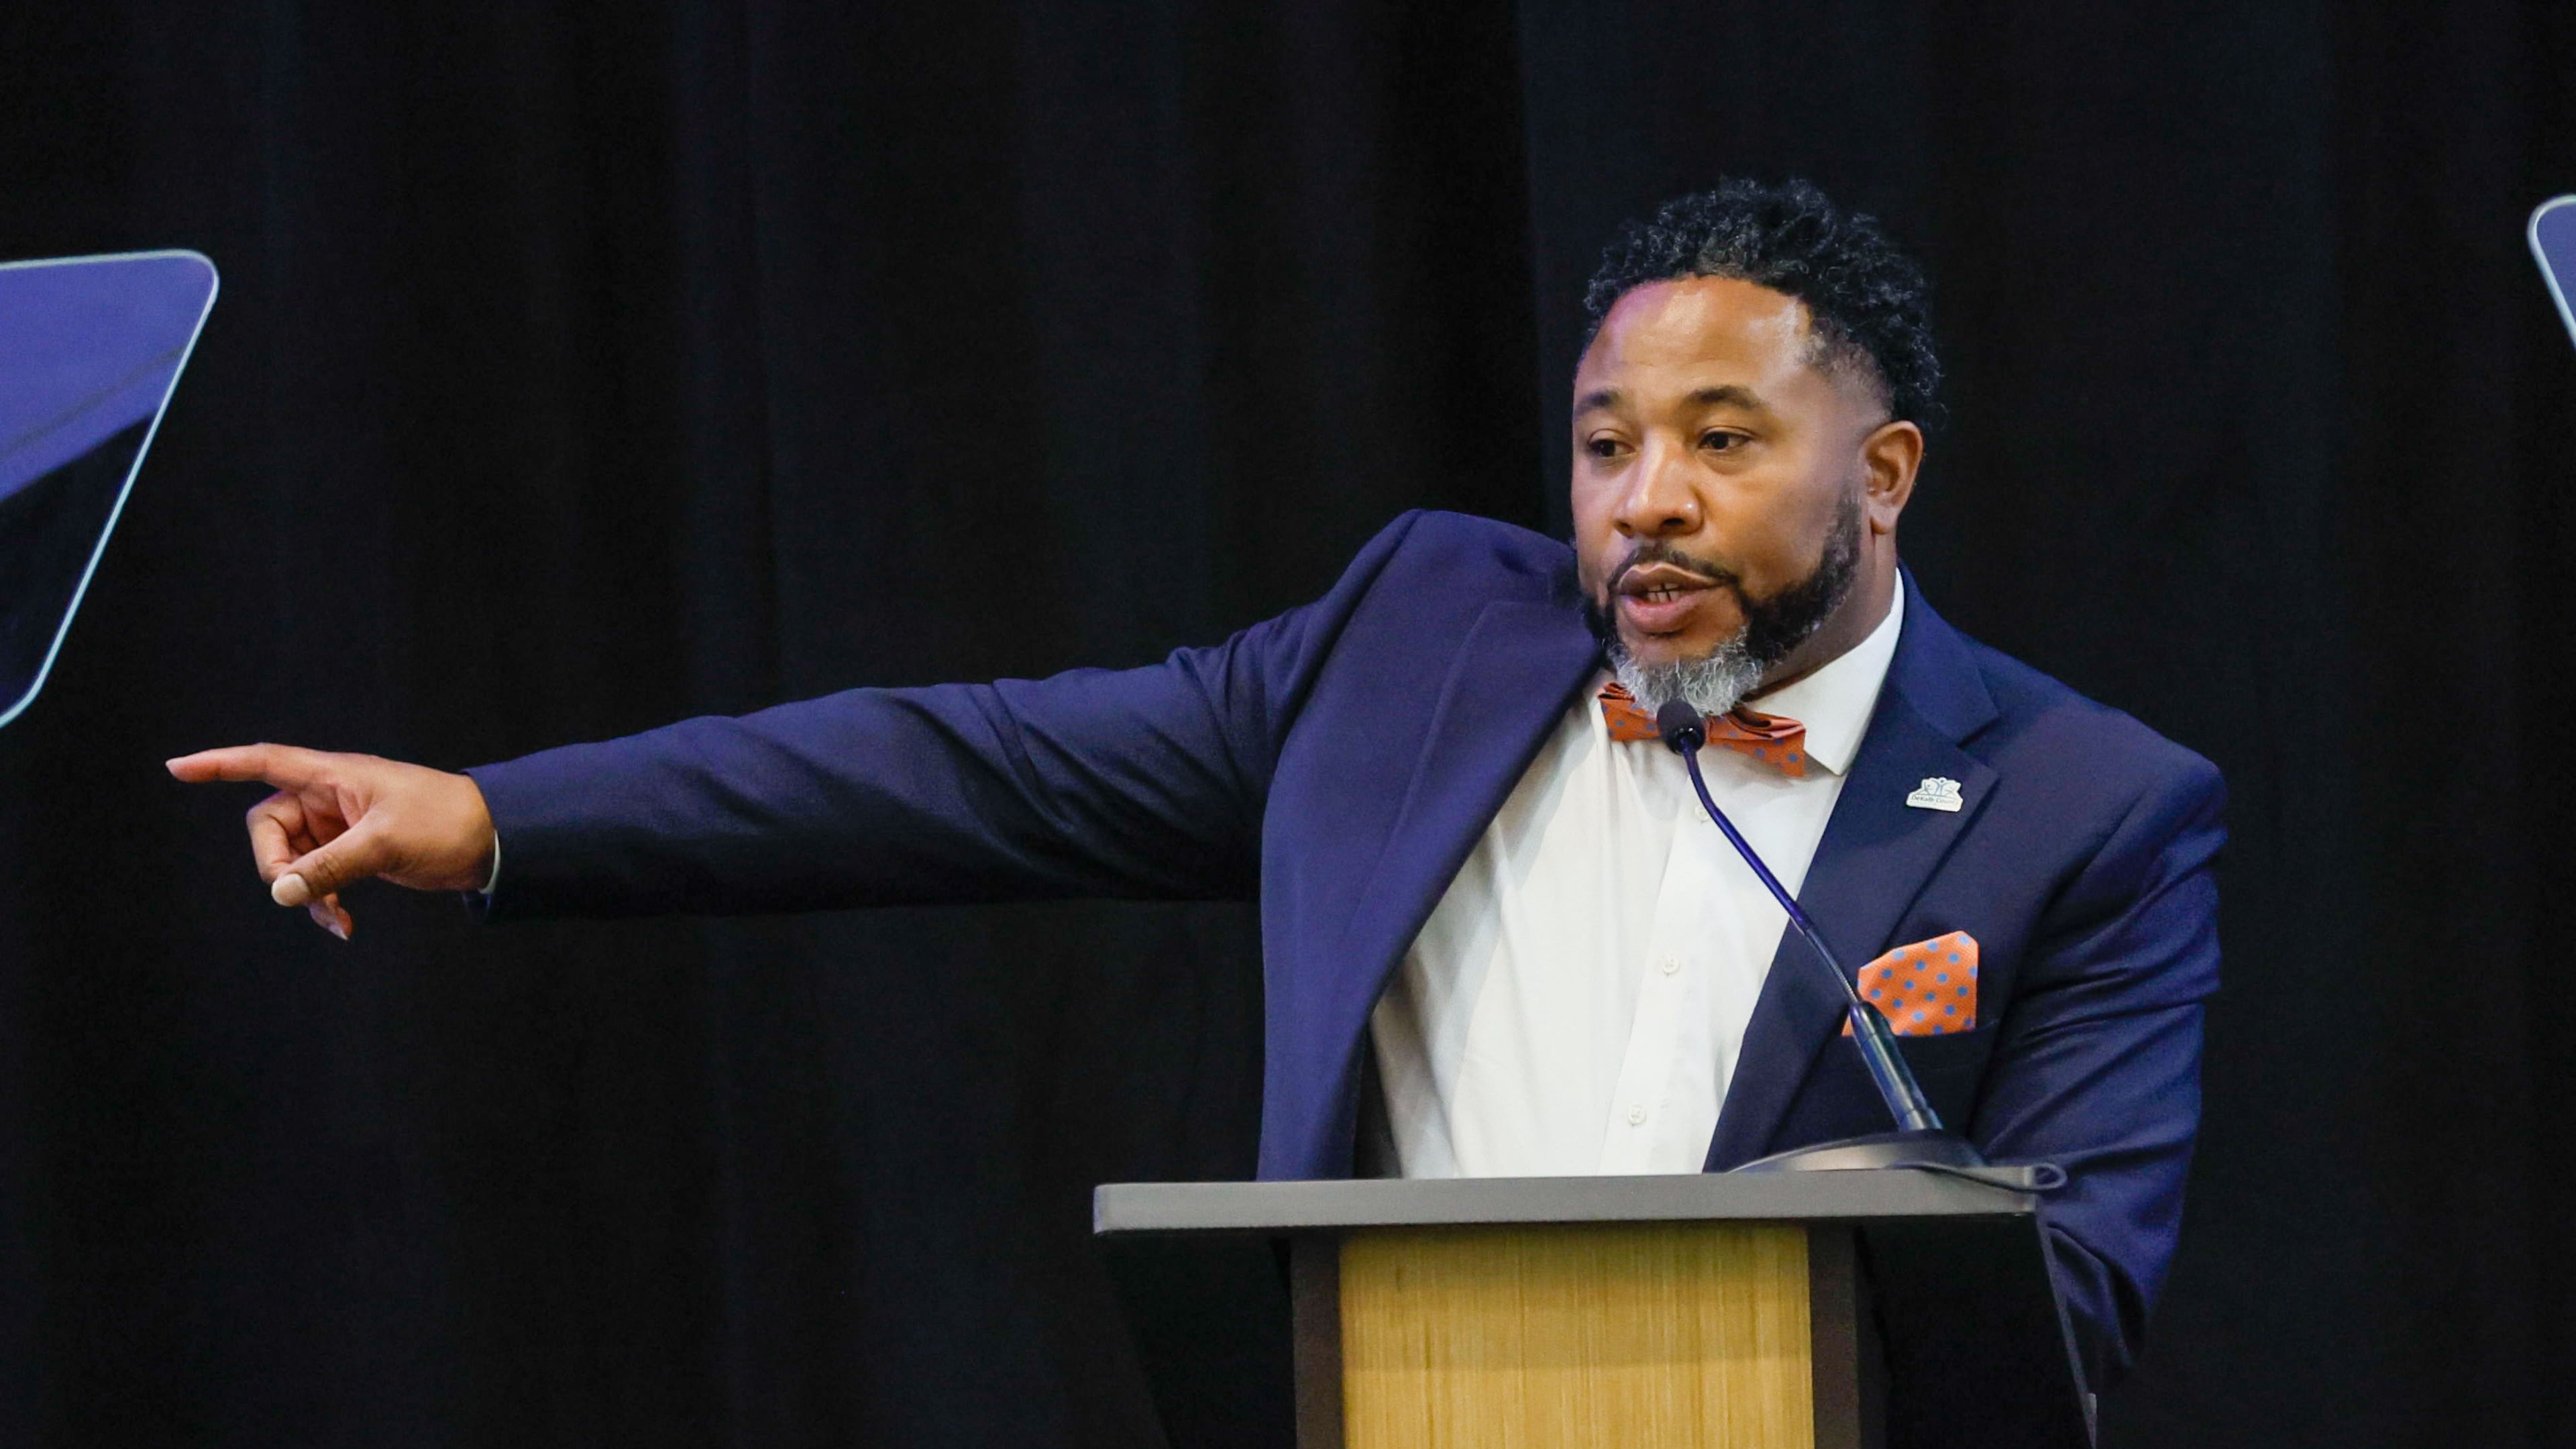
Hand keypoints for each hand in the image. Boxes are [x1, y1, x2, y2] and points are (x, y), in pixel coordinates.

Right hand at [166, 744, 497, 938]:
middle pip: (269, 827)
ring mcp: (341, 826)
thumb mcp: (385, 843)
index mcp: (335, 776)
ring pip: (293, 859)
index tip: (176, 767)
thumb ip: (330, 866)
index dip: (220, 764)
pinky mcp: (355, 853)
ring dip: (304, 891)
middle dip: (277, 865)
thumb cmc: (446, 822)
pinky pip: (318, 877)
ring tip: (337, 919)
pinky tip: (344, 926)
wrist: (494, 842)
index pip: (265, 762)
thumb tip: (282, 893)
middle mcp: (331, 796)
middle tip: (298, 895)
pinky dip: (324, 901)